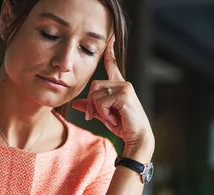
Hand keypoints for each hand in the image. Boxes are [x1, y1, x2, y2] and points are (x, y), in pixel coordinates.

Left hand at [72, 35, 154, 154]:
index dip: (109, 51)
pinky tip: (115, 120)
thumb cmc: (123, 126)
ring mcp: (124, 88)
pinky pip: (101, 101)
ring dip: (98, 110)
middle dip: (91, 104)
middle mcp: (123, 83)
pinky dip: (104, 114)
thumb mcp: (104, 115)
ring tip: (111, 119)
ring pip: (96, 94)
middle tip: (97, 117)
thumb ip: (92, 107)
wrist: (137, 138)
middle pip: (93, 85)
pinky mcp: (124, 95)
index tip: (110, 37)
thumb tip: (76, 103)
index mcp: (119, 85)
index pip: (112, 64)